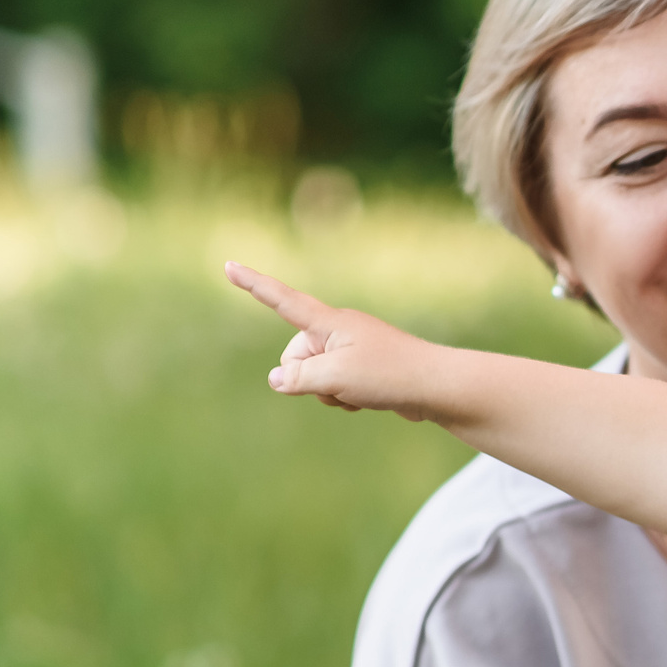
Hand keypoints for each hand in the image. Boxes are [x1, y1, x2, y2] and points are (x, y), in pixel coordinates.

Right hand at [225, 262, 446, 419]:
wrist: (437, 388)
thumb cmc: (388, 375)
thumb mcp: (334, 377)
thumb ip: (298, 378)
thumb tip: (277, 379)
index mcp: (330, 322)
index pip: (283, 300)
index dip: (254, 285)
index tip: (228, 265)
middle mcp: (338, 331)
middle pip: (294, 357)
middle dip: (306, 379)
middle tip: (340, 384)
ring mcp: (352, 350)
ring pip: (314, 378)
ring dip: (327, 393)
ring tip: (359, 393)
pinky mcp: (364, 370)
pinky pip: (335, 387)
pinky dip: (344, 398)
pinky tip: (366, 401)